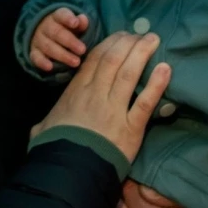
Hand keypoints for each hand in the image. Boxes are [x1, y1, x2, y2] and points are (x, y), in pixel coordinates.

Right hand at [29, 8, 89, 72]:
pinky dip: (42, 62)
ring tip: (76, 62)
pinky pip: (36, 57)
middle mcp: (45, 27)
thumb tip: (82, 19)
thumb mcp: (75, 25)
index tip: (75, 23)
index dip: (68, 18)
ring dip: (62, 55)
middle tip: (82, 50)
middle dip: (70, 42)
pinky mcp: (34, 52)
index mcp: (57, 17)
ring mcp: (38, 40)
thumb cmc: (67, 31)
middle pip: (56, 32)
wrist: (47, 36)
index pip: (61, 15)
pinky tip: (50, 67)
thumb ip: (81, 23)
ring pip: (48, 46)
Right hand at [35, 31, 170, 163]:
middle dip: (129, 42)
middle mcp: (95, 95)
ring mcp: (113, 110)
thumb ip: (46, 122)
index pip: (96, 58)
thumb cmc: (55, 150)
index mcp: (76, 91)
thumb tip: (41, 127)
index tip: (123, 36)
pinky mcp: (130, 129)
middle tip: (142, 34)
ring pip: (128, 73)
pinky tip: (165, 69)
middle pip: (114, 59)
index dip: (111, 43)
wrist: (67, 172)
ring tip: (154, 40)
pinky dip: (156, 84)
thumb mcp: (44, 128)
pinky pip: (145, 102)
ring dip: (142, 53)